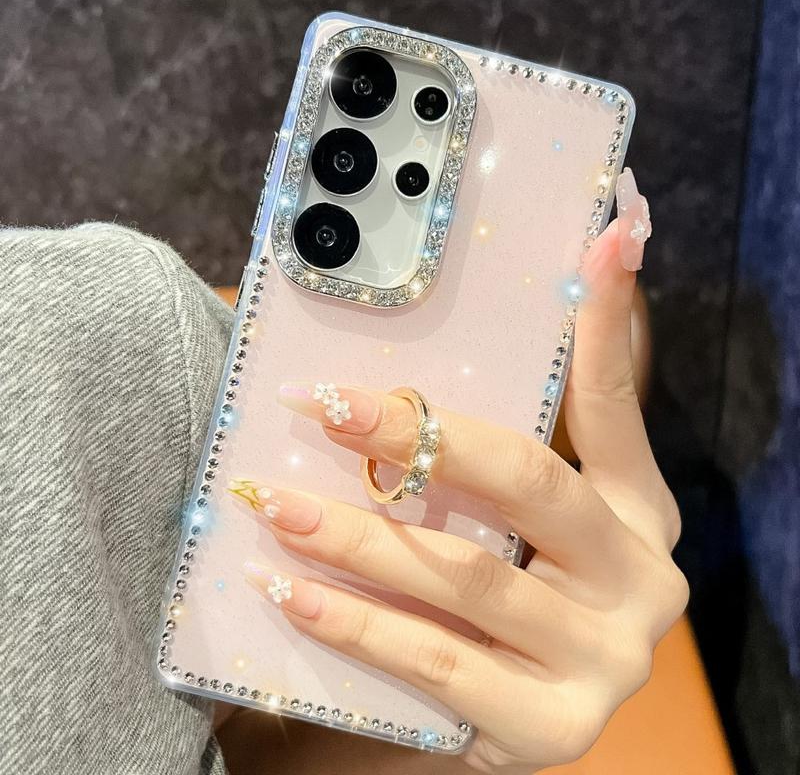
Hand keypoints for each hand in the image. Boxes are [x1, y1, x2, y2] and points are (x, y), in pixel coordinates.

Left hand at [234, 176, 686, 773]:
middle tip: (327, 402)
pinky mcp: (553, 729)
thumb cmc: (495, 598)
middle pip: (529, 482)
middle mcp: (639, 579)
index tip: (606, 237)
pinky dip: (357, 622)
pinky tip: (290, 590)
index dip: (605, 325)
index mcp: (635, 513)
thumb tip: (435, 368)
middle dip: (418, 437)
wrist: (495, 723)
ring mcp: (605, 661)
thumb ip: (487, 459)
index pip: (615, 408)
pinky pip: (437, 664)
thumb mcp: (512, 527)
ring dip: (358, 535)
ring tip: (277, 503)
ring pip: (467, 576)